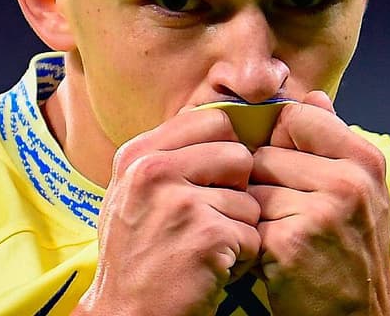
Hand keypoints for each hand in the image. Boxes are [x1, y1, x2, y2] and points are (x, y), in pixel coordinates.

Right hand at [74, 108, 260, 315]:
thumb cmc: (138, 256)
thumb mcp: (136, 195)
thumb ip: (171, 156)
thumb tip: (226, 121)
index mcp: (138, 155)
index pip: (213, 121)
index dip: (226, 151)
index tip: (215, 182)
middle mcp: (154, 171)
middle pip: (239, 155)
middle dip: (237, 191)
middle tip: (211, 221)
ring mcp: (180, 202)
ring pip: (251, 199)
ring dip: (239, 229)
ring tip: (206, 249)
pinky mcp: (206, 235)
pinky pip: (253, 234)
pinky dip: (241, 258)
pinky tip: (212, 269)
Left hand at [248, 92, 389, 315]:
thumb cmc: (353, 252)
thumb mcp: (359, 191)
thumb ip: (332, 140)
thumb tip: (311, 94)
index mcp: (364, 160)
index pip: (297, 115)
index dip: (278, 139)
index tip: (281, 167)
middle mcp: (348, 181)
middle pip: (266, 153)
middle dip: (263, 183)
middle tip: (281, 214)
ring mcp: (321, 211)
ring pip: (252, 187)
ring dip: (254, 213)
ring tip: (276, 234)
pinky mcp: (291, 242)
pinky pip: (247, 220)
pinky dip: (250, 238)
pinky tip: (268, 255)